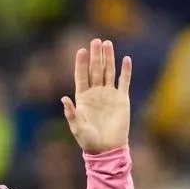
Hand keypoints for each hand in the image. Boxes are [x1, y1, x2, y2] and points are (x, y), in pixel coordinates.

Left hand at [61, 38, 131, 153]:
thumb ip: (71, 113)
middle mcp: (95, 93)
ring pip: (109, 72)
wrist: (106, 148)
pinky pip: (124, 82)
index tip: (81, 50)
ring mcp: (109, 95)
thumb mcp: (77, 126)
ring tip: (107, 43)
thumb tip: (63, 98)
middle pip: (95, 70)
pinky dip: (125, 71)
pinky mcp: (122, 99)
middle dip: (96, 56)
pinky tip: (126, 59)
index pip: (81, 76)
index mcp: (82, 98)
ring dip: (109, 58)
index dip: (81, 63)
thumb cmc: (88, 139)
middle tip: (96, 41)